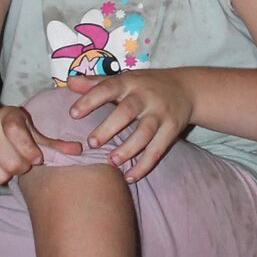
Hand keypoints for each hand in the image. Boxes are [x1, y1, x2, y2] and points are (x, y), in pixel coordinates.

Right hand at [0, 105, 81, 187]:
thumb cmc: (14, 135)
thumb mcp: (34, 133)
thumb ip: (55, 145)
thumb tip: (78, 150)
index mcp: (6, 116)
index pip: (18, 134)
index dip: (30, 150)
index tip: (37, 158)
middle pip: (12, 163)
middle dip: (21, 167)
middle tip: (20, 161)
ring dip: (6, 175)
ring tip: (6, 164)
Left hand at [66, 71, 193, 182]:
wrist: (187, 89)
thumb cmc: (146, 85)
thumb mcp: (124, 79)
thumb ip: (96, 83)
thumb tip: (69, 82)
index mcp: (130, 82)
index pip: (108, 88)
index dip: (90, 99)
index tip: (73, 114)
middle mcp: (146, 97)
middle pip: (128, 111)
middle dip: (109, 127)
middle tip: (92, 144)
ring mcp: (160, 113)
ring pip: (145, 132)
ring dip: (129, 148)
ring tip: (112, 162)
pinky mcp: (172, 129)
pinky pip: (158, 150)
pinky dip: (145, 165)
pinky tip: (130, 177)